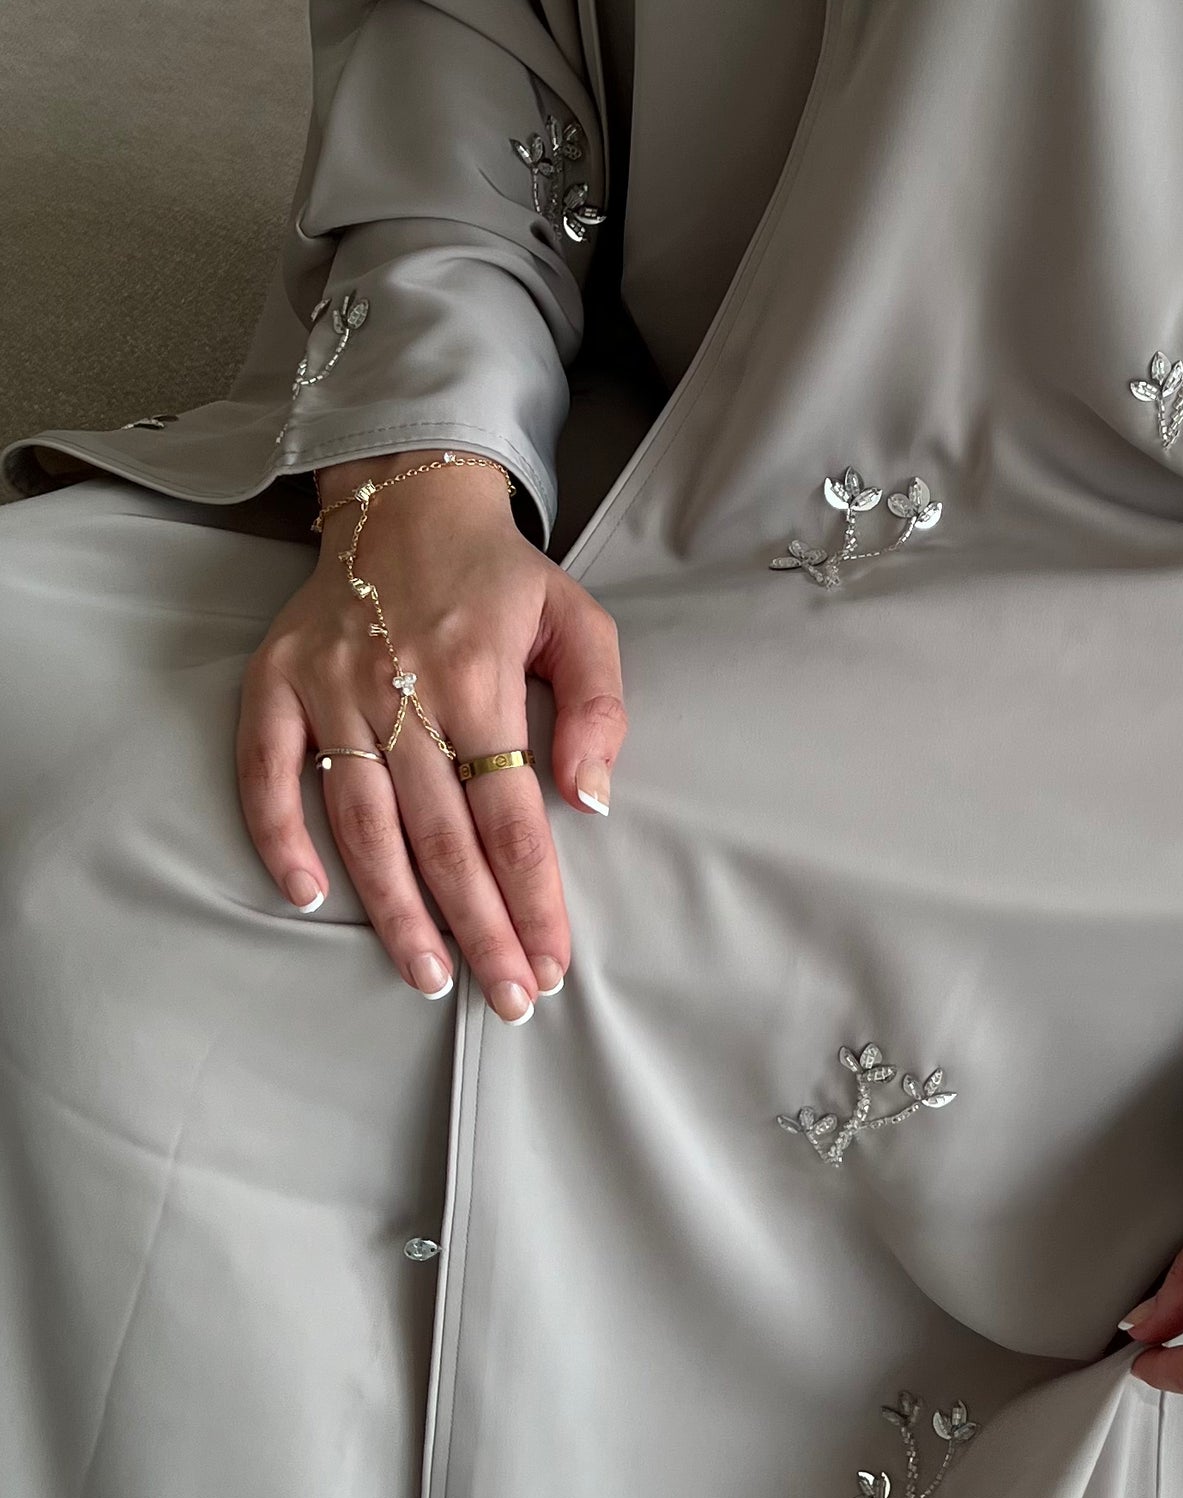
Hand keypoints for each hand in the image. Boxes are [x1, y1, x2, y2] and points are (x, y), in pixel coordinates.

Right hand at [236, 449, 626, 1018]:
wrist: (404, 498)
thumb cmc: (498, 576)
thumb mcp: (578, 619)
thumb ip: (599, 706)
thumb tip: (589, 801)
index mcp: (480, 676)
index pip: (511, 814)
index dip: (532, 896)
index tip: (551, 962)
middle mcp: (403, 689)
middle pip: (443, 837)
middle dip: (479, 927)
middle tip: (505, 999)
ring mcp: (332, 688)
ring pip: (363, 822)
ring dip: (394, 909)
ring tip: (428, 975)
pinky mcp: (276, 683)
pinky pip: (268, 771)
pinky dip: (280, 835)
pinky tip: (306, 898)